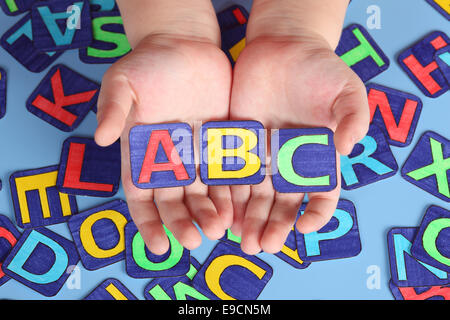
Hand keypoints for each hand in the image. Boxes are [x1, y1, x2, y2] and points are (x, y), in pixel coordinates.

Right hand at [95, 35, 232, 253]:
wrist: (185, 45)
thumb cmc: (148, 64)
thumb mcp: (122, 82)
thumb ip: (114, 110)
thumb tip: (101, 138)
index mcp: (142, 154)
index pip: (142, 197)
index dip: (149, 223)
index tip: (160, 245)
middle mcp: (170, 162)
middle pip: (176, 203)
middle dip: (184, 223)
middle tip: (196, 240)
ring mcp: (198, 155)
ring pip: (205, 194)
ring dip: (212, 213)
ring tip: (220, 228)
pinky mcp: (222, 144)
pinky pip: (228, 173)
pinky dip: (234, 192)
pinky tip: (241, 208)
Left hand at [229, 34, 368, 254]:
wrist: (284, 46)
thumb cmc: (320, 68)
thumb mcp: (347, 90)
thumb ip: (353, 118)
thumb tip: (348, 148)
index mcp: (319, 157)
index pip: (322, 195)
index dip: (316, 214)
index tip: (305, 228)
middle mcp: (290, 162)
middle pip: (283, 203)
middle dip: (273, 226)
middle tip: (263, 245)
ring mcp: (263, 155)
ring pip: (255, 196)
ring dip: (249, 219)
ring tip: (242, 240)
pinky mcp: (239, 143)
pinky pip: (232, 174)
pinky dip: (228, 195)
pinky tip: (223, 213)